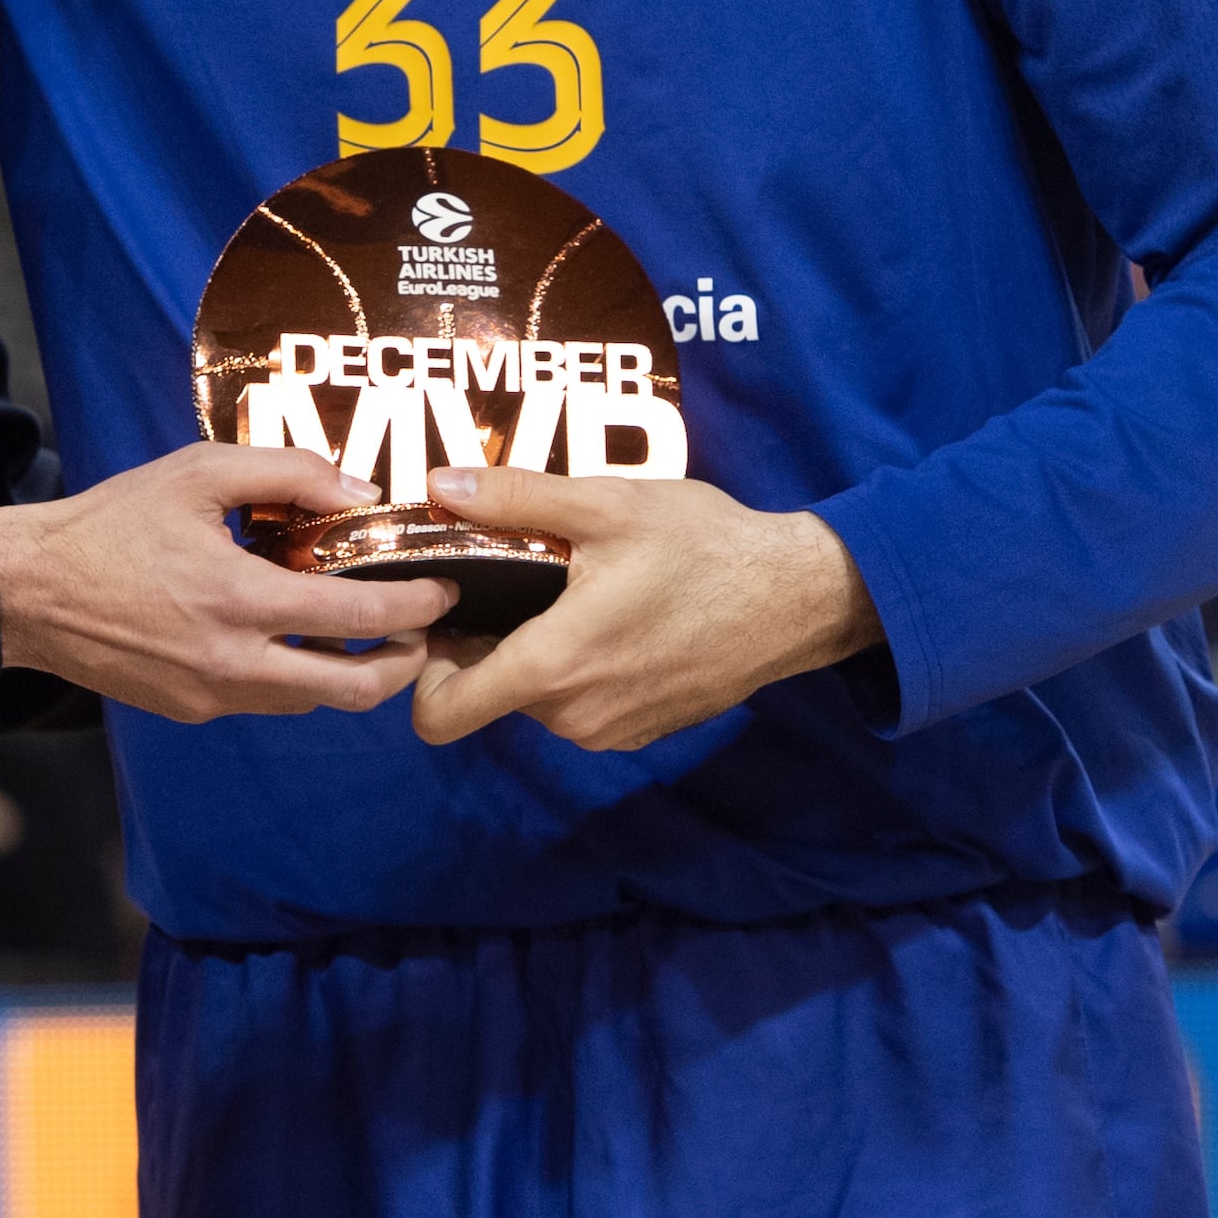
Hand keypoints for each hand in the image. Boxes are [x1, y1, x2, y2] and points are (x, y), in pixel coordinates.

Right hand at [0, 445, 454, 721]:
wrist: (30, 591)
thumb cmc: (113, 523)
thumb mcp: (199, 472)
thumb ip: (288, 475)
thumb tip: (361, 496)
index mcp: (241, 600)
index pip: (360, 618)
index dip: (417, 607)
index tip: (443, 590)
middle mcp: (234, 663)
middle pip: (353, 690)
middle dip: (403, 666)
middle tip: (421, 633)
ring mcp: (212, 696)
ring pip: (311, 702)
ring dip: (348, 673)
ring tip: (363, 631)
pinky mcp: (190, 710)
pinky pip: (265, 699)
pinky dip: (294, 675)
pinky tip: (290, 636)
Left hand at [401, 466, 879, 755]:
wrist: (796, 597)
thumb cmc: (704, 546)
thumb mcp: (606, 505)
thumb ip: (514, 499)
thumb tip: (436, 487)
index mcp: (553, 665)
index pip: (440, 715)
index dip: (421, 670)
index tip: (442, 618)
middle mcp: (574, 715)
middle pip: (486, 696)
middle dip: (484, 644)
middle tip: (511, 579)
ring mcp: (611, 730)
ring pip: (534, 700)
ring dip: (534, 653)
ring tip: (569, 590)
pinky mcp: (642, 731)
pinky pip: (580, 706)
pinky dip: (578, 670)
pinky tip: (612, 616)